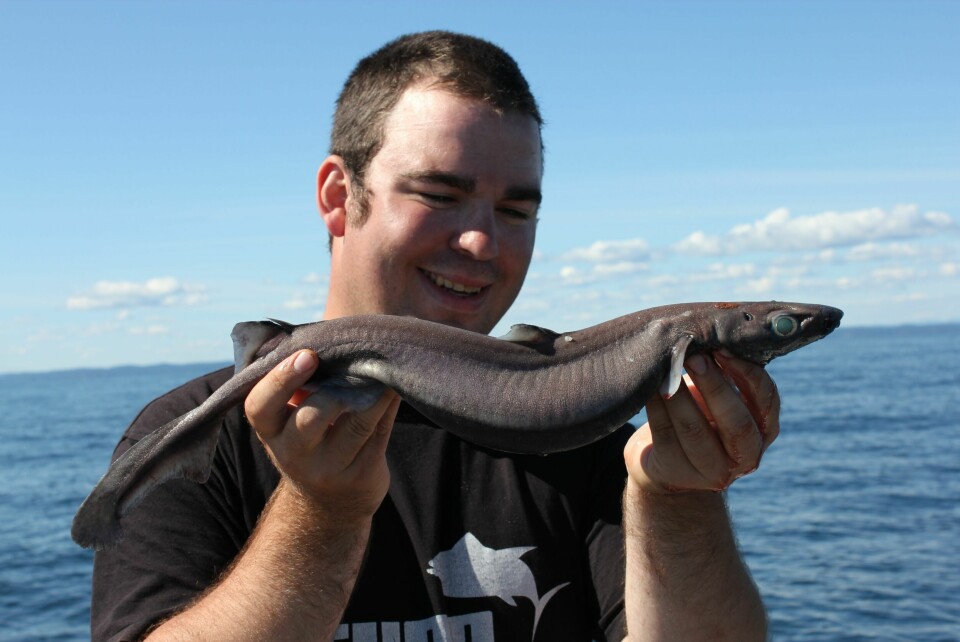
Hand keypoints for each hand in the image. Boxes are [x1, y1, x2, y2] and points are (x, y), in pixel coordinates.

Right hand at [244, 350, 400, 517]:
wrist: (330, 503)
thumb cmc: (312, 440)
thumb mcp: (292, 418)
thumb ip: (304, 382)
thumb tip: (330, 333)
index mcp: (271, 431)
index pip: (260, 407)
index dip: (281, 380)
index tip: (307, 355)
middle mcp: (294, 454)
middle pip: (311, 418)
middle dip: (334, 389)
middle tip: (354, 360)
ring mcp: (329, 469)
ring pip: (355, 425)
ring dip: (372, 391)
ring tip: (383, 366)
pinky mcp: (362, 475)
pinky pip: (378, 432)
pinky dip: (388, 404)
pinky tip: (394, 385)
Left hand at [625, 351, 779, 492]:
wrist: (669, 461)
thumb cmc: (700, 414)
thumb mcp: (719, 396)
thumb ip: (725, 372)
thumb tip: (712, 331)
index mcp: (765, 430)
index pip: (766, 400)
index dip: (746, 374)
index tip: (722, 348)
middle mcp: (747, 456)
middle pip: (735, 422)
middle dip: (713, 386)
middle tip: (694, 357)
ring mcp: (713, 471)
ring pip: (694, 430)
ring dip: (678, 395)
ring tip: (667, 368)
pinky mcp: (678, 473)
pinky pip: (665, 435)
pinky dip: (656, 407)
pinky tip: (649, 387)